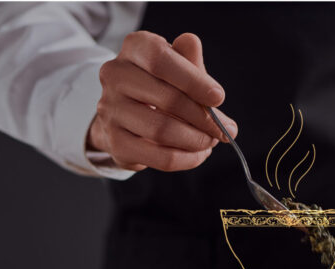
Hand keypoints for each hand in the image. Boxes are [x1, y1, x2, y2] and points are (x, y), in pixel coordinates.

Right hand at [89, 32, 237, 170]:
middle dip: (204, 118)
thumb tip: (191, 42)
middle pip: (167, 98)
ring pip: (163, 131)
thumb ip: (189, 60)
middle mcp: (115, 75)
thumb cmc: (162, 86)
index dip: (193, 80)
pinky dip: (187, 159)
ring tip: (211, 141)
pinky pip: (160, 157)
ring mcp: (110, 109)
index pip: (160, 59)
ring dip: (197, 140)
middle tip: (224, 129)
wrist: (129, 116)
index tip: (218, 98)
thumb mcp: (179, 69)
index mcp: (134, 48)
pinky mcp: (115, 142)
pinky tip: (198, 154)